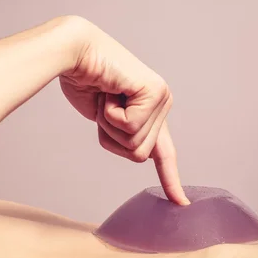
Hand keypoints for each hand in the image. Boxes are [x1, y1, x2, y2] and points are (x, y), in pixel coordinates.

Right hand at [59, 18, 189, 204]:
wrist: (74, 53)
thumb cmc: (85, 81)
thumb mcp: (106, 118)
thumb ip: (124, 134)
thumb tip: (139, 153)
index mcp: (151, 113)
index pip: (164, 153)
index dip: (171, 179)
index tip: (182, 203)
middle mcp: (162, 105)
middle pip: (140, 156)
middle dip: (112, 138)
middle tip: (104, 107)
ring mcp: (161, 98)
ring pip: (135, 145)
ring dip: (109, 126)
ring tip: (106, 98)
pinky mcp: (155, 92)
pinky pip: (130, 127)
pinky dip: (109, 115)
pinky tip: (109, 92)